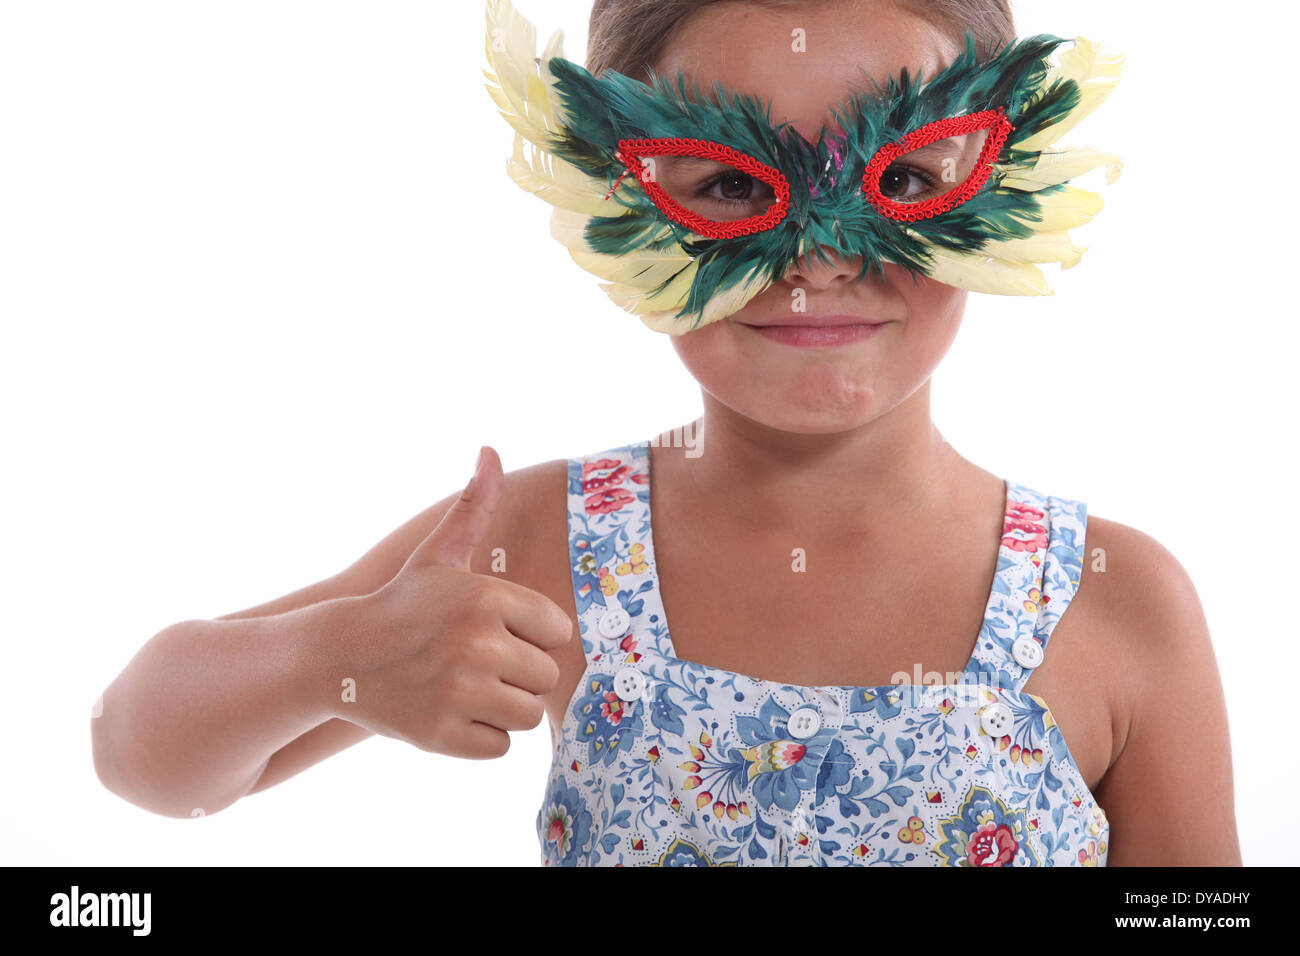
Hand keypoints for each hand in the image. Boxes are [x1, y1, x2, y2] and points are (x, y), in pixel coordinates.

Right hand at [329, 446, 572, 757]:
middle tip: (471, 661)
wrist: (339, 655)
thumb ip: (474, 505)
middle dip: (516, 672)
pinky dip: (478, 737)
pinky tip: (447, 713)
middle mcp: (477, 644)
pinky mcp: (442, 736)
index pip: (557, 631)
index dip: (529, 634)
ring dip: (501, 707)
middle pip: (544, 676)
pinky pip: (499, 747)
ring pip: (526, 714)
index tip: (491, 629)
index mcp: (487, 596)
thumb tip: (491, 449)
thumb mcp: (440, 554)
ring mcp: (458, 693)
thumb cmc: (403, 602)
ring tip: (462, 686)